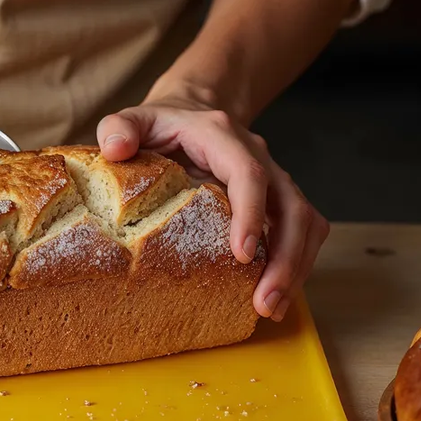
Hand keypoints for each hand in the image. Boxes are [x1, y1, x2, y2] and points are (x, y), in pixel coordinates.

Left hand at [96, 94, 328, 321]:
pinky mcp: (278, 200)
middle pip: (291, 206)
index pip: (249, 174)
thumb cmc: (162, 124)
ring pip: (305, 223)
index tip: (242, 254)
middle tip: (265, 301)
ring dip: (295, 267)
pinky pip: (301, 232)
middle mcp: (259, 157)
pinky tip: (275, 298)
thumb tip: (115, 149)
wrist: (193, 112)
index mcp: (223, 137)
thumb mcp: (135, 120)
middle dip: (285, 256)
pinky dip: (295, 265)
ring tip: (271, 308)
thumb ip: (118, 127)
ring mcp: (274, 179)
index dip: (251, 213)